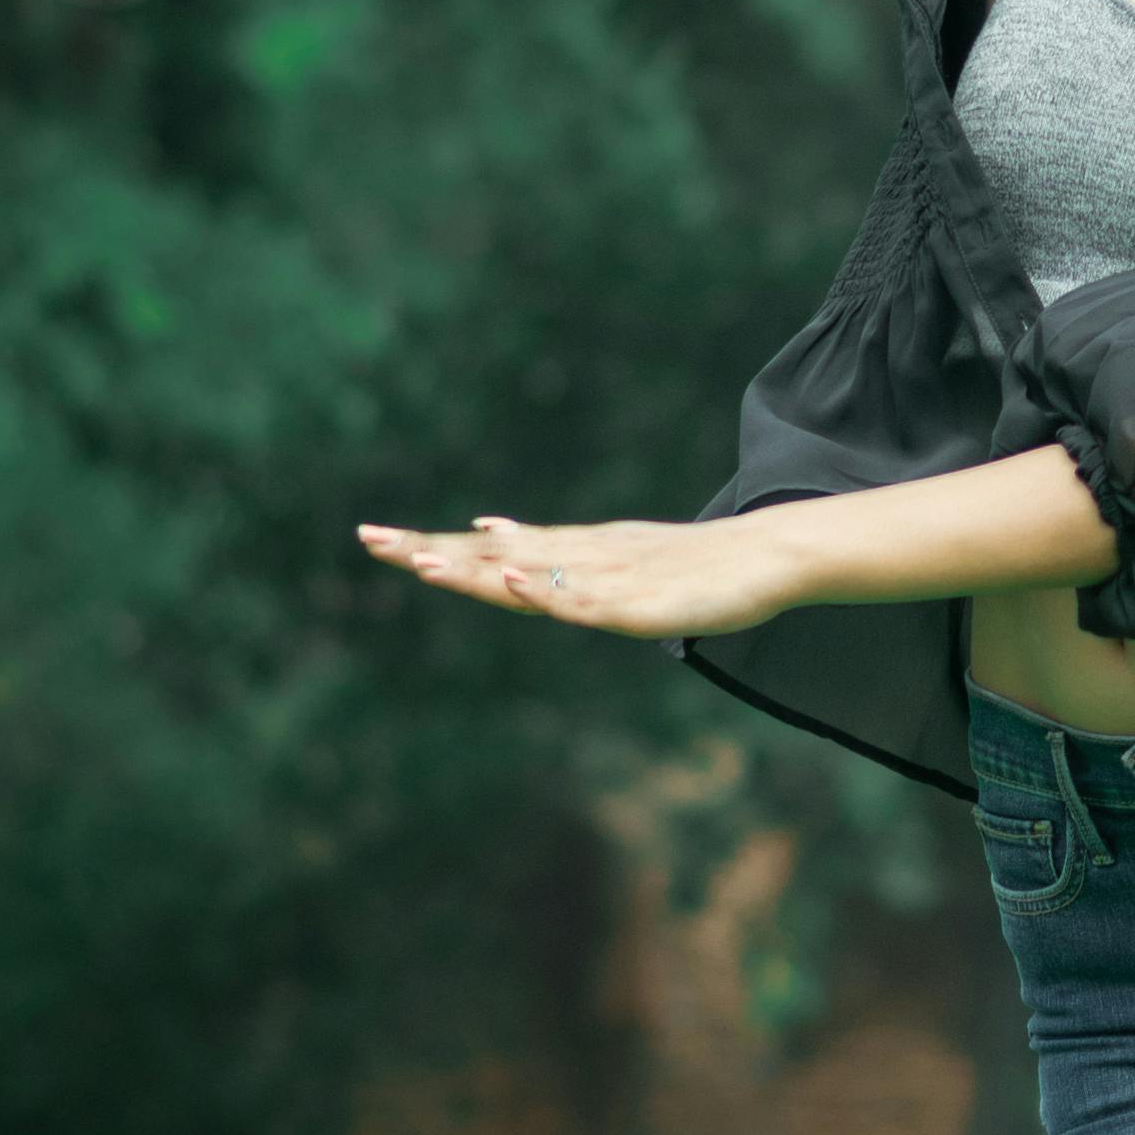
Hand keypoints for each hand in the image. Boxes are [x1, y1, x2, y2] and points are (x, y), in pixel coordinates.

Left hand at [355, 508, 829, 639]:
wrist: (765, 556)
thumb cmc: (689, 562)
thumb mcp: (607, 557)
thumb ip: (547, 550)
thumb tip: (489, 530)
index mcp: (568, 554)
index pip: (486, 551)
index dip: (431, 547)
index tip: (372, 539)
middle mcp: (578, 559)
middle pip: (493, 558)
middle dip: (432, 552)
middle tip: (369, 539)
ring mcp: (607, 580)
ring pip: (530, 577)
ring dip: (477, 571)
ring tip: (426, 564)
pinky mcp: (640, 604)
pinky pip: (584, 602)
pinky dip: (546, 591)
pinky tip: (516, 582)